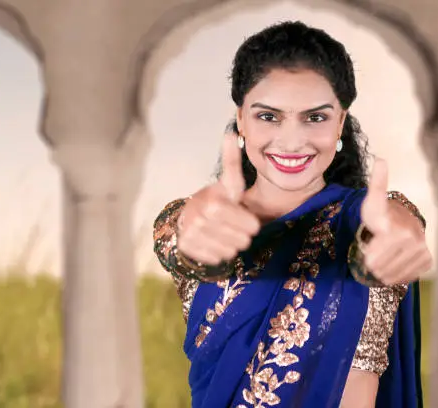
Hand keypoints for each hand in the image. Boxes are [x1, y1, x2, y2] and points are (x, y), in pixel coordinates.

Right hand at [176, 132, 260, 264]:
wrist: (189, 215)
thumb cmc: (218, 199)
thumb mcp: (229, 183)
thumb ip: (232, 161)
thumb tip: (232, 132)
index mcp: (214, 201)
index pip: (250, 226)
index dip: (251, 224)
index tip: (247, 219)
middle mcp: (199, 218)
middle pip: (242, 241)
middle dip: (242, 236)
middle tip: (235, 227)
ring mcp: (191, 233)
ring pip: (229, 252)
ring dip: (232, 246)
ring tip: (225, 234)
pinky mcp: (185, 247)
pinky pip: (215, 259)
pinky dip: (219, 254)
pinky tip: (215, 242)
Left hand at [360, 158, 431, 284]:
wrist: (401, 221)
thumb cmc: (382, 214)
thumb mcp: (373, 201)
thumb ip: (377, 184)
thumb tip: (381, 160)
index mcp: (398, 231)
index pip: (373, 261)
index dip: (367, 254)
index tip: (369, 243)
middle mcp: (414, 242)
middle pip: (380, 270)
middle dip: (374, 262)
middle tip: (375, 249)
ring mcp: (422, 253)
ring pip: (391, 276)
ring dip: (383, 270)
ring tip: (383, 255)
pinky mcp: (427, 262)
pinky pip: (404, 279)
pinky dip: (396, 274)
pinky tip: (394, 263)